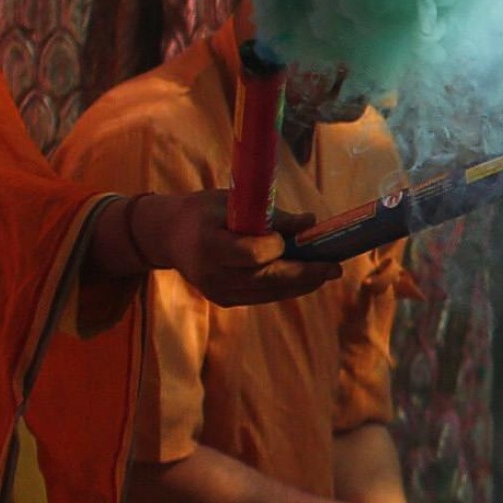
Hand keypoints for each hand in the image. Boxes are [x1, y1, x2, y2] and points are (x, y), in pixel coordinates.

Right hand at [131, 190, 337, 306]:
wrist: (168, 236)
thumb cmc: (204, 212)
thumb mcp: (231, 202)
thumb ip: (270, 215)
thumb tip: (312, 222)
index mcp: (208, 245)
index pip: (251, 255)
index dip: (275, 247)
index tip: (289, 235)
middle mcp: (211, 274)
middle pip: (266, 279)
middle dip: (304, 273)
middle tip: (335, 267)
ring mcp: (217, 291)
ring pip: (269, 292)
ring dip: (302, 283)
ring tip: (328, 272)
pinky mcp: (225, 300)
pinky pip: (263, 296)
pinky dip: (286, 287)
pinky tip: (307, 278)